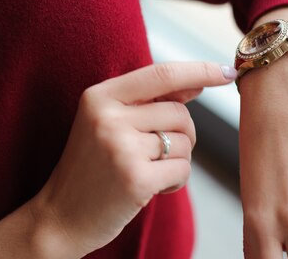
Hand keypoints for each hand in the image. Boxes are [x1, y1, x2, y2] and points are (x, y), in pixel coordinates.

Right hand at [31, 62, 235, 256]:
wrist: (60, 217)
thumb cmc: (92, 166)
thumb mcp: (110, 122)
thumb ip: (151, 100)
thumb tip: (198, 82)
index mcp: (100, 96)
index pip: (161, 74)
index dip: (199, 70)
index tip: (227, 71)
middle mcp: (108, 117)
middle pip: (180, 113)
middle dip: (183, 134)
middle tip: (158, 153)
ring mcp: (120, 147)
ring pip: (185, 142)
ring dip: (178, 160)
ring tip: (149, 171)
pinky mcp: (135, 178)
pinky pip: (183, 169)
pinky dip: (176, 180)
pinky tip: (152, 188)